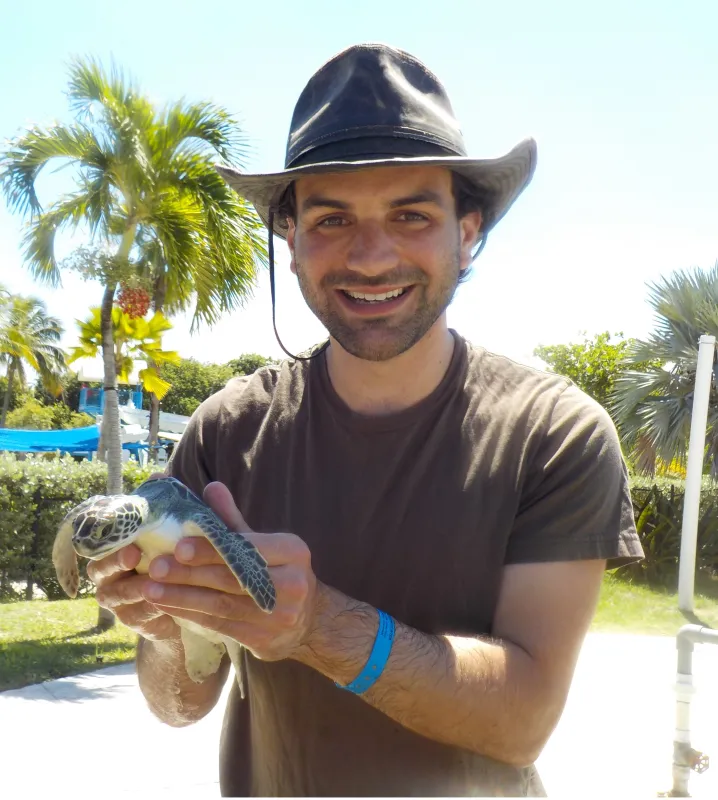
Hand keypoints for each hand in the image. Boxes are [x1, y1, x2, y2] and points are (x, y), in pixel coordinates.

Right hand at [88, 471, 179, 641]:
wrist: (191, 600)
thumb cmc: (179, 557)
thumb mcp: (180, 531)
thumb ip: (170, 506)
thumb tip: (161, 473)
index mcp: (116, 549)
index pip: (100, 541)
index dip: (108, 537)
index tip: (127, 536)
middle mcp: (110, 574)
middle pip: (99, 569)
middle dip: (114, 563)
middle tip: (133, 555)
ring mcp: (119, 601)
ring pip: (116, 595)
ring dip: (135, 588)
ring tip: (153, 582)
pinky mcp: (133, 621)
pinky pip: (137, 616)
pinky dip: (151, 610)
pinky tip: (166, 604)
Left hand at [141, 481, 321, 661]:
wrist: (307, 620)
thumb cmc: (277, 572)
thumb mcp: (264, 544)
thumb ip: (234, 521)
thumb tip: (211, 487)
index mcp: (292, 551)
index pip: (247, 549)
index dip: (212, 549)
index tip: (178, 546)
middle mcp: (292, 583)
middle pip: (232, 578)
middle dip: (189, 573)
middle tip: (156, 568)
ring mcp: (280, 615)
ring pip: (222, 605)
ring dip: (182, 597)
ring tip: (151, 589)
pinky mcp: (264, 640)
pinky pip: (221, 626)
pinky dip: (191, 615)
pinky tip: (168, 607)